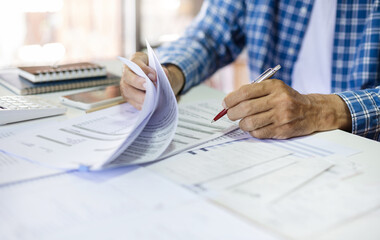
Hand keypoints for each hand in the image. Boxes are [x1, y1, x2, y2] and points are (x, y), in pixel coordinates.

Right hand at [120, 52, 184, 109]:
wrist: (150, 78)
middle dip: (138, 83)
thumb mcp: (158, 67)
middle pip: (127, 77)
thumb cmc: (153, 71)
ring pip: (127, 90)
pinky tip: (148, 105)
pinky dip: (140, 104)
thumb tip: (164, 76)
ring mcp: (125, 84)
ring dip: (139, 96)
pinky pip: (130, 100)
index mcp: (135, 60)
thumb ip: (161, 70)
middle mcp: (126, 72)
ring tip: (150, 99)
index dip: (145, 70)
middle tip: (149, 87)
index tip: (155, 76)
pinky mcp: (127, 95)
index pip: (136, 63)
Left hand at [223, 79, 351, 138]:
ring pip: (249, 123)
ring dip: (241, 124)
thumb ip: (254, 92)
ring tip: (243, 121)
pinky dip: (252, 131)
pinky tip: (255, 127)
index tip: (225, 103)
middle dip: (232, 113)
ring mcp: (281, 116)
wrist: (312, 111)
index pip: (245, 92)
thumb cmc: (287, 99)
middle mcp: (278, 100)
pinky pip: (258, 133)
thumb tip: (229, 101)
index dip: (231, 99)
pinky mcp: (282, 130)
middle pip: (245, 108)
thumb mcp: (274, 88)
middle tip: (230, 114)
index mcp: (274, 86)